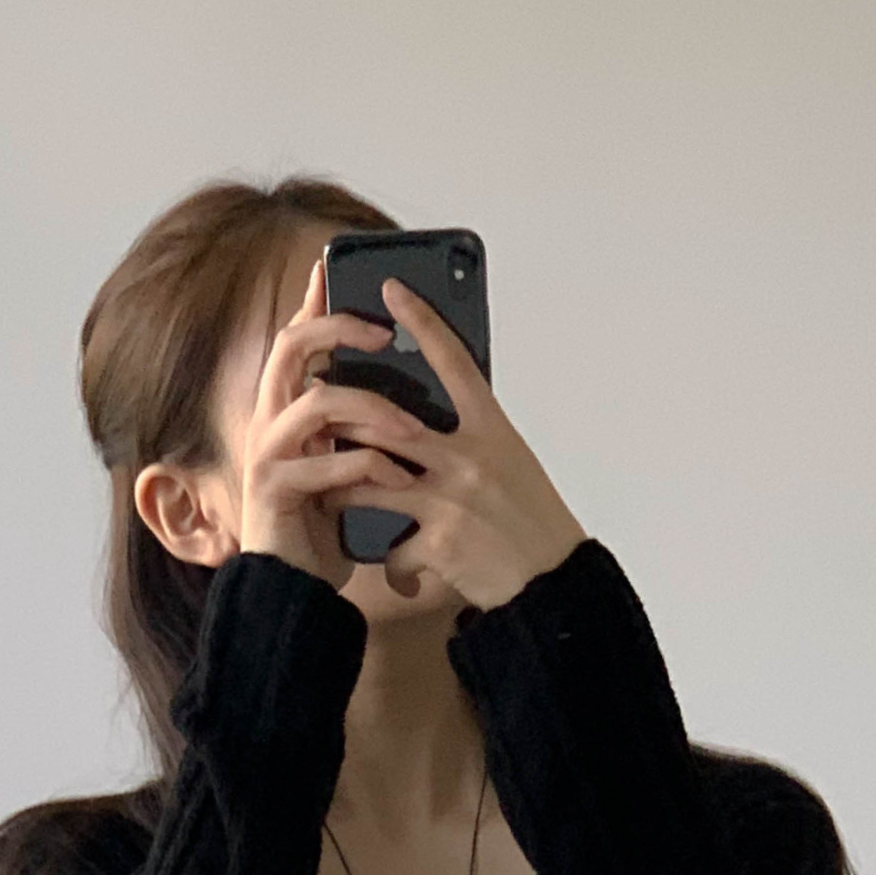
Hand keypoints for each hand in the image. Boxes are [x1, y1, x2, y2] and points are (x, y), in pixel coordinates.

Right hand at [235, 256, 444, 589]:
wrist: (296, 590)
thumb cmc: (325, 530)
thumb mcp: (348, 467)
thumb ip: (362, 430)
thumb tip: (412, 396)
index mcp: (287, 411)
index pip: (297, 340)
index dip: (313, 302)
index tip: (333, 269)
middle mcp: (269, 422)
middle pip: (290, 346)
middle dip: (338, 329)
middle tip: (384, 334)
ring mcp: (267, 454)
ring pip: (318, 403)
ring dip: (372, 411)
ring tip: (413, 430)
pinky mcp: (273, 489)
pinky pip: (325, 463)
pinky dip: (366, 468)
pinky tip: (395, 479)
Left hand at [336, 275, 586, 611]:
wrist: (553, 584)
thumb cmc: (534, 523)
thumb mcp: (513, 464)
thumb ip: (475, 440)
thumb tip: (439, 423)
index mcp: (493, 428)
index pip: (452, 361)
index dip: (421, 321)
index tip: (392, 290)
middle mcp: (470, 456)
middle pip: (389, 422)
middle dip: (349, 421)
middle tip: (322, 417)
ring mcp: (451, 499)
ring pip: (372, 480)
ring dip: (344, 489)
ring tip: (330, 493)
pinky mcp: (439, 543)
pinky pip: (393, 548)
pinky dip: (394, 565)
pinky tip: (402, 577)